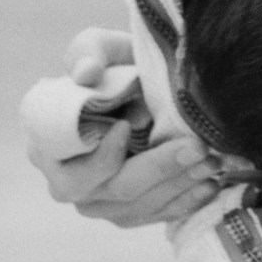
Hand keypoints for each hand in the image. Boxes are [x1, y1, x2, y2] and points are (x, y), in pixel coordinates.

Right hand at [27, 25, 221, 227]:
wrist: (140, 85)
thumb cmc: (114, 65)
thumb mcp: (100, 47)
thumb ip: (89, 52)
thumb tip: (86, 72)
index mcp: (49, 144)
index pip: (71, 167)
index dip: (101, 156)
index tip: (130, 127)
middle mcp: (67, 181)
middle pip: (111, 190)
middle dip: (158, 170)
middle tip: (196, 147)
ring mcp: (98, 202)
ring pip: (136, 207)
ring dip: (179, 185)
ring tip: (212, 161)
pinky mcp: (127, 210)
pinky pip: (154, 215)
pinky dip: (185, 201)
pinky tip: (211, 185)